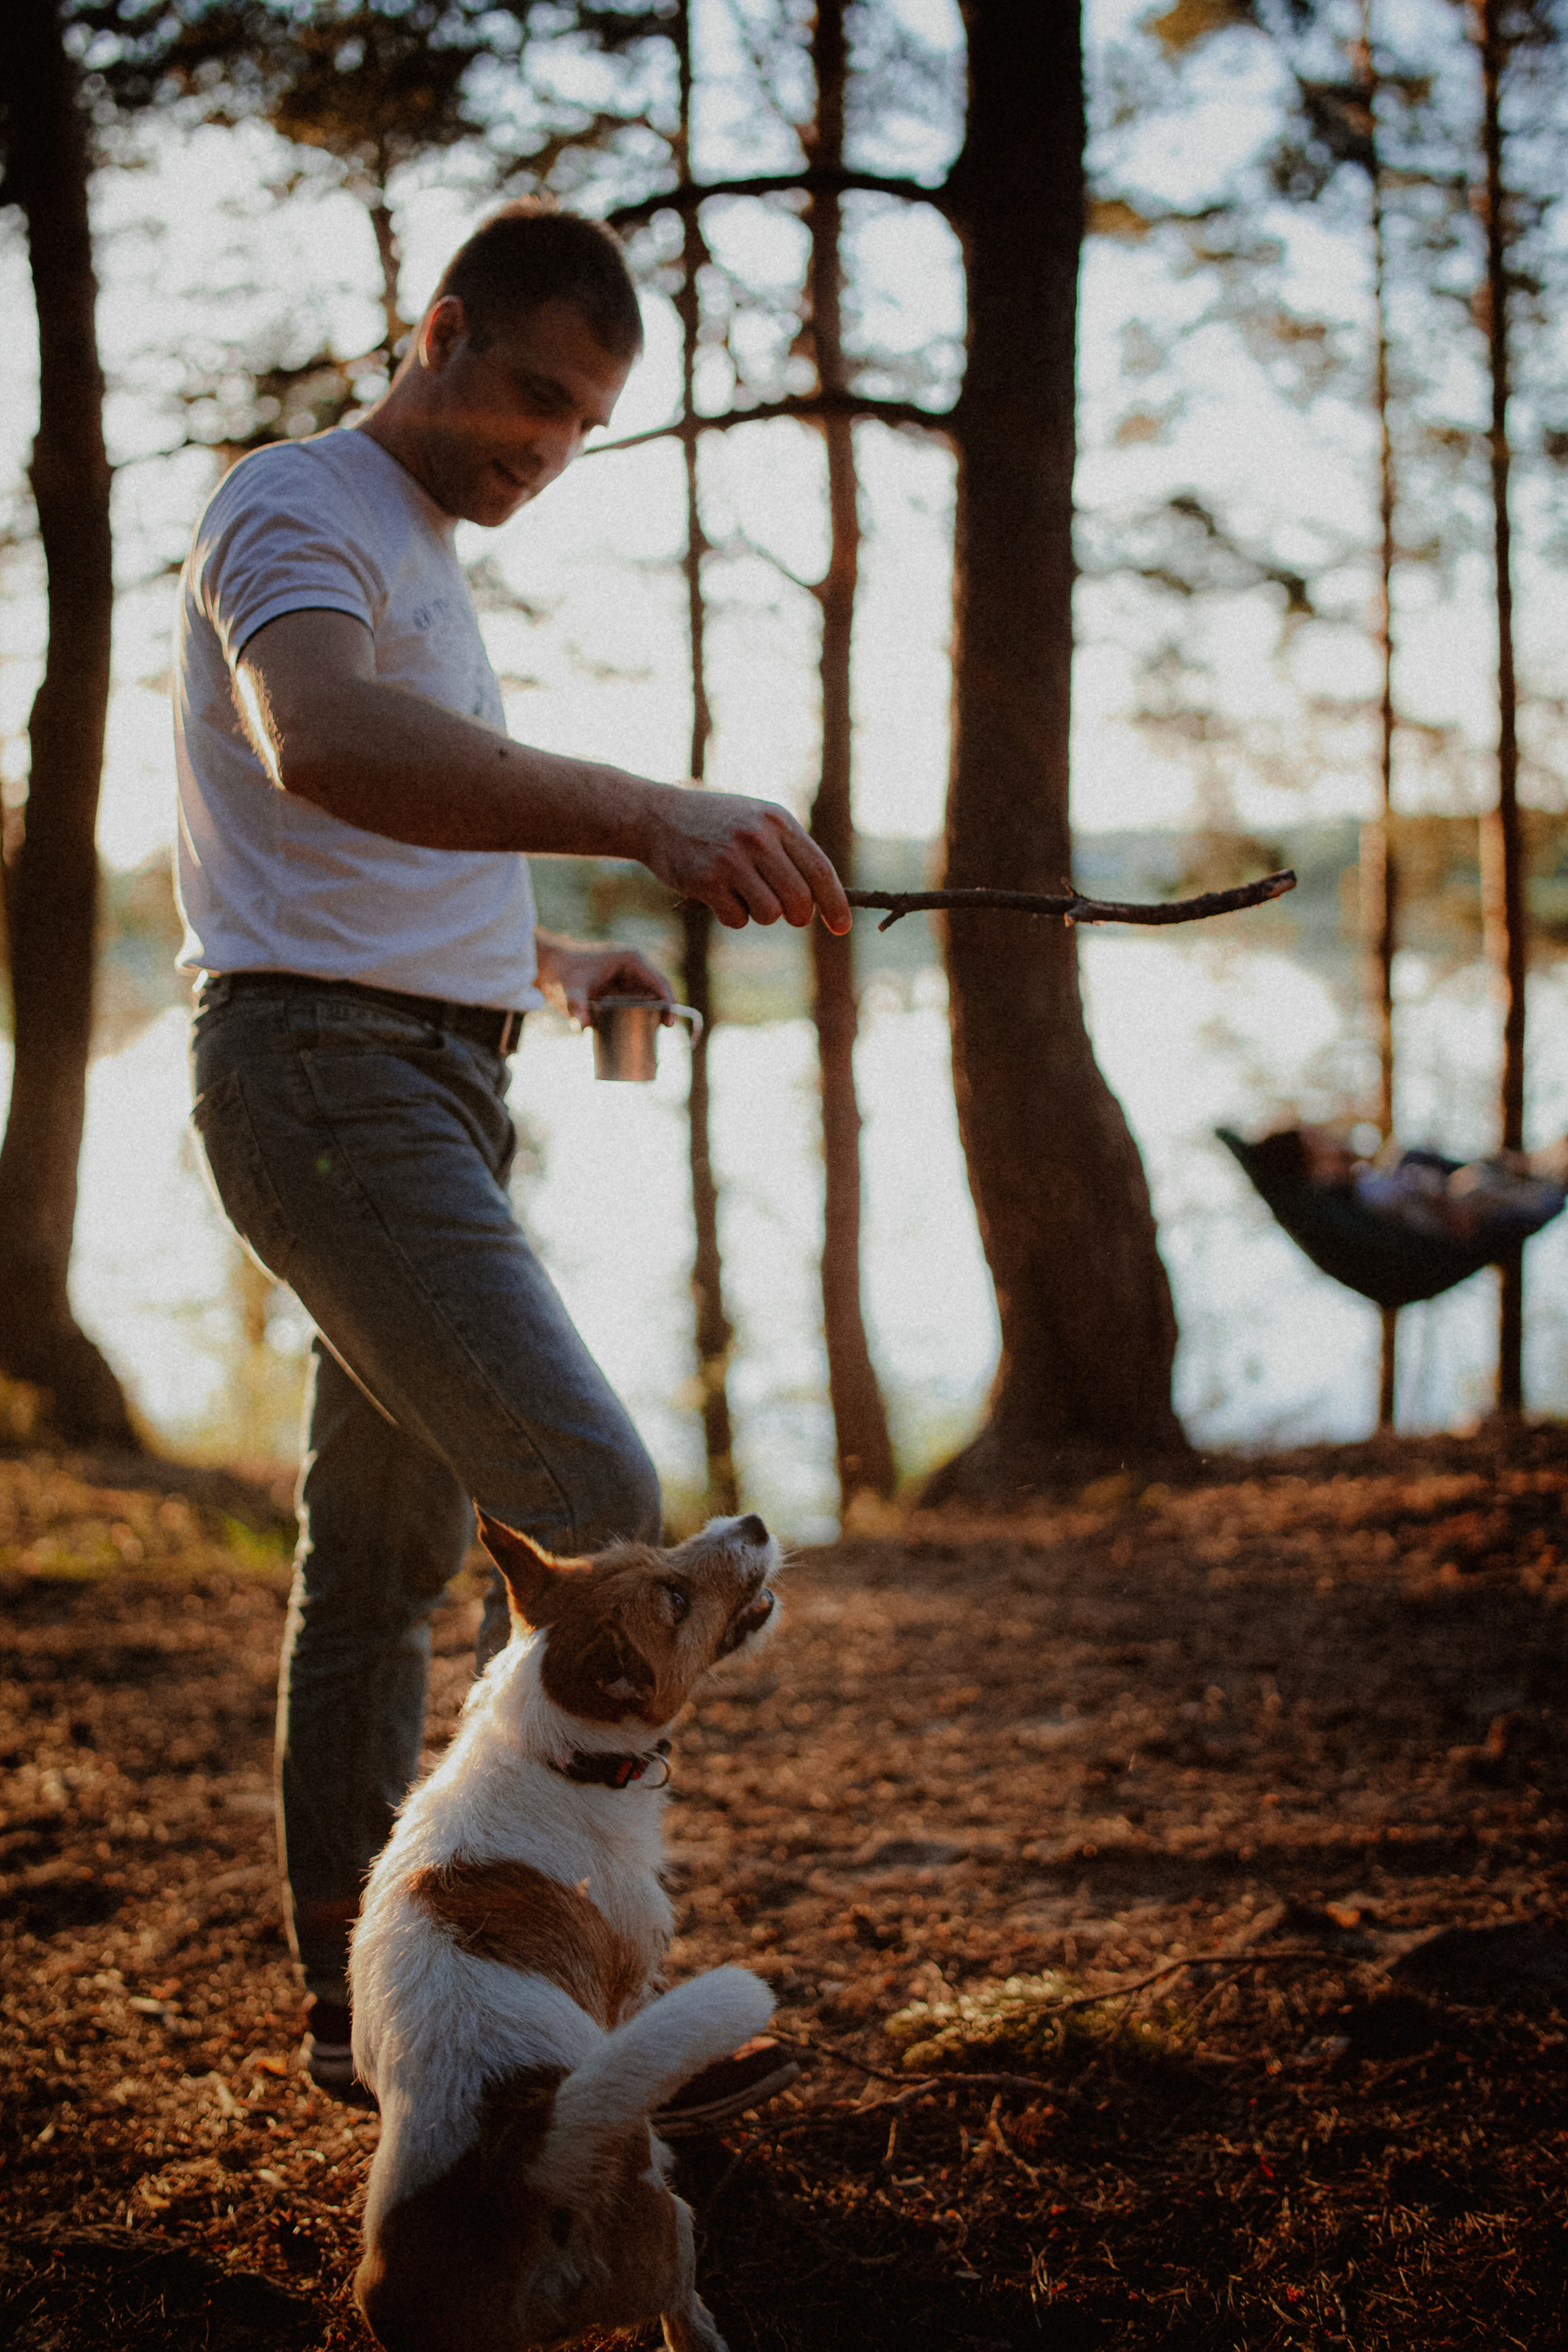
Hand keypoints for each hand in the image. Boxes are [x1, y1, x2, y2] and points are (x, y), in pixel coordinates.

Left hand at [533, 933, 675, 1027]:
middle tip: (660, 1034)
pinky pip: (638, 1005)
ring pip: (650, 1001)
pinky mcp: (621, 990)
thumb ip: (577, 1007)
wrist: (550, 967)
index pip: (659, 982)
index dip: (669, 1003)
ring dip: (653, 1017)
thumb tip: (582, 1027)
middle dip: (663, 1013)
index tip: (669, 1024)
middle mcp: (634, 968)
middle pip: (658, 993)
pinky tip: (639, 1034)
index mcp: (631, 961)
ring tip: (651, 1038)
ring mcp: (629, 979)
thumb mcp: (571, 990)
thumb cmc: (563, 973)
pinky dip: (640, 1018)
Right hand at [640, 784, 851, 933]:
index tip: (842, 927)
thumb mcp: (757, 821)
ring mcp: (731, 859)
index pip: (819, 869)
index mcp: (777, 820)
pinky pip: (738, 919)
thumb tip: (822, 899)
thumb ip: (789, 851)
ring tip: (744, 893)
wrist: (658, 816)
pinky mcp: (706, 881)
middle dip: (798, 916)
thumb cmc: (717, 823)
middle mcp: (757, 837)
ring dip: (761, 914)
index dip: (835, 903)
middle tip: (788, 914)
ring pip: (770, 914)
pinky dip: (733, 916)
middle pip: (799, 900)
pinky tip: (718, 894)